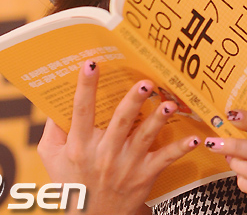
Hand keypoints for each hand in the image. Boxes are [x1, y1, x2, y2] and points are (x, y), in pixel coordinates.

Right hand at [38, 61, 199, 214]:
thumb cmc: (71, 183)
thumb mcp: (52, 157)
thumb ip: (53, 128)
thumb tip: (58, 96)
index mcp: (80, 146)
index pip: (81, 111)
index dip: (85, 86)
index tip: (91, 64)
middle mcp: (103, 154)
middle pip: (120, 122)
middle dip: (133, 101)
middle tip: (145, 83)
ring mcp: (126, 165)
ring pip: (144, 138)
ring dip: (158, 120)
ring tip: (169, 104)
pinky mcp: (144, 176)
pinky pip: (164, 160)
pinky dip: (179, 150)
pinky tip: (194, 139)